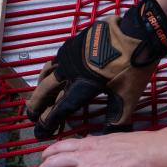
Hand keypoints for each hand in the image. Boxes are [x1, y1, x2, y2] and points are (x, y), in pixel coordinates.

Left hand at [21, 131, 160, 166]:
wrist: (152, 152)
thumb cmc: (140, 147)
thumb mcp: (113, 140)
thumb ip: (99, 146)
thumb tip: (95, 146)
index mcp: (89, 143)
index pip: (59, 147)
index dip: (46, 156)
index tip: (42, 163)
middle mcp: (84, 155)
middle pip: (51, 163)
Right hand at [25, 0, 166, 138]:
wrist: (136, 34)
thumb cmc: (132, 67)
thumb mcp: (128, 96)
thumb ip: (118, 116)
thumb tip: (112, 133)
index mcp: (81, 88)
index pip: (58, 109)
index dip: (47, 122)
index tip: (39, 131)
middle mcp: (70, 72)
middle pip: (46, 92)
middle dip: (37, 105)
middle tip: (31, 115)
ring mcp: (69, 56)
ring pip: (47, 74)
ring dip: (40, 87)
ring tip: (37, 95)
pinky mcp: (73, 44)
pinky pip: (55, 60)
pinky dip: (49, 70)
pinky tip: (52, 71)